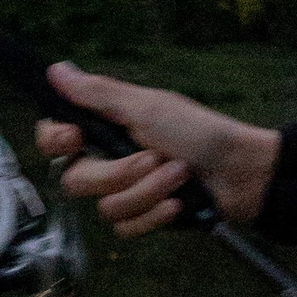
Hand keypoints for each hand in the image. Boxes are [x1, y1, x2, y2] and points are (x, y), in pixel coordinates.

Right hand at [35, 65, 282, 238]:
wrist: (242, 172)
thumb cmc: (199, 131)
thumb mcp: (147, 107)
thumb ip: (98, 93)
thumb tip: (54, 68)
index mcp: (105, 127)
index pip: (54, 138)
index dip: (56, 141)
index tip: (75, 137)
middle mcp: (108, 159)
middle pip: (76, 180)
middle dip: (120, 173)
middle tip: (154, 157)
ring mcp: (125, 191)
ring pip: (106, 208)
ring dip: (148, 191)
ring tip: (180, 175)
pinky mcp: (143, 217)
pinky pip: (127, 228)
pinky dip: (155, 215)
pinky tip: (178, 204)